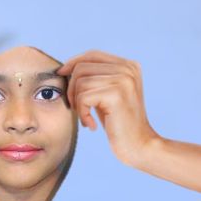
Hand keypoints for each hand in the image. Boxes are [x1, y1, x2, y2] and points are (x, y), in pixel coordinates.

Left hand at [56, 50, 159, 166]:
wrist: (138, 146)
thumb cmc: (119, 124)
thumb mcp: (107, 96)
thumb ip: (95, 80)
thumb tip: (67, 68)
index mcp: (128, 65)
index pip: (92, 55)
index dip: (73, 63)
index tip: (61, 75)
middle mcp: (128, 69)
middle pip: (82, 68)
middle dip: (72, 89)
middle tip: (77, 109)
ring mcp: (123, 80)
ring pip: (80, 83)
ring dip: (77, 104)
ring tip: (86, 118)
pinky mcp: (116, 94)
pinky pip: (83, 98)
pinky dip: (82, 113)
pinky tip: (91, 125)